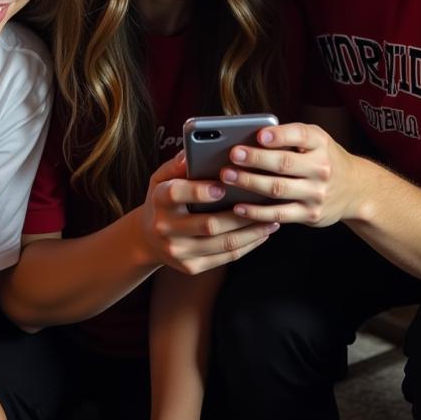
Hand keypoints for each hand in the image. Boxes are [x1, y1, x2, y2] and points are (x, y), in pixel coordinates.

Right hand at [140, 151, 278, 274]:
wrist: (149, 238)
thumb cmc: (164, 199)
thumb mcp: (162, 177)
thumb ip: (177, 164)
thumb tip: (192, 152)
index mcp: (159, 201)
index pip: (176, 194)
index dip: (199, 191)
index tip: (222, 186)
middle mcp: (166, 229)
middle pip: (207, 224)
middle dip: (239, 215)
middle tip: (263, 204)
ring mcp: (179, 252)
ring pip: (222, 244)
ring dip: (250, 233)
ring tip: (272, 220)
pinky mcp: (191, 267)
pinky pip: (224, 258)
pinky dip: (246, 246)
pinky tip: (261, 234)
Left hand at [220, 122, 362, 226]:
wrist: (355, 189)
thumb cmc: (324, 159)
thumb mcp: (316, 140)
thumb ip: (290, 137)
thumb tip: (252, 137)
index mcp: (320, 143)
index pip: (300, 136)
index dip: (279, 135)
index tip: (259, 134)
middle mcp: (321, 168)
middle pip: (284, 163)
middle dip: (255, 159)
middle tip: (232, 155)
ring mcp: (316, 193)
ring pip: (278, 189)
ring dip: (249, 183)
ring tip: (228, 177)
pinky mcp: (310, 214)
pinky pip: (279, 214)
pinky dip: (257, 212)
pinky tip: (239, 207)